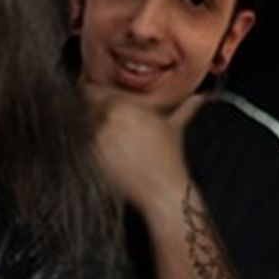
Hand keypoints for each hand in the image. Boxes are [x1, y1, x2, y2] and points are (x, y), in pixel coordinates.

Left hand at [83, 83, 199, 214]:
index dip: (93, 88)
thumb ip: (185, 105)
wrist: (161, 191)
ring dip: (88, 123)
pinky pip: (80, 142)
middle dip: (90, 106)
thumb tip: (199, 97)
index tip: (94, 90)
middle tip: (102, 114)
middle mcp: (103, 121)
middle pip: (82, 104)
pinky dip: (87, 141)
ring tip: (106, 132)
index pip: (91, 87)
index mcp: (121, 106)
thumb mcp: (174, 125)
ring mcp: (93, 140)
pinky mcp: (88, 158)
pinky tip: (104, 147)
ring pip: (80, 122)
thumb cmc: (168, 159)